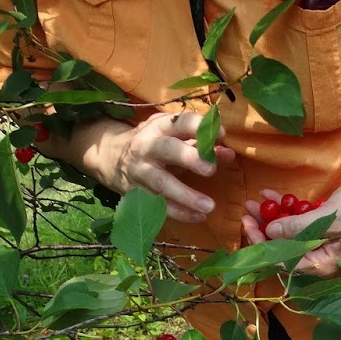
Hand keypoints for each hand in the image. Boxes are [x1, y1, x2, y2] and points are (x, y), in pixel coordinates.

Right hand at [91, 112, 236, 224]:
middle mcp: (148, 147)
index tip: (221, 135)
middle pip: (167, 150)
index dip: (200, 127)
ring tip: (210, 206)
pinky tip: (198, 217)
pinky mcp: (136, 192)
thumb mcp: (173, 136)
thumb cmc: (153, 144)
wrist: (112, 156)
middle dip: (189, 158)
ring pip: (162, 183)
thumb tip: (228, 153)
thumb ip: (201, 144)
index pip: (180, 123)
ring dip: (186, 195)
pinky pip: (158, 205)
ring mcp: (141, 171)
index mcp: (160, 127)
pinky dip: (179, 213)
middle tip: (210, 169)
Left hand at [240, 172, 340, 277]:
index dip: (263, 246)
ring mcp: (315, 240)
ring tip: (252, 202)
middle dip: (262, 231)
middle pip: (281, 248)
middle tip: (246, 213)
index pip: (285, 262)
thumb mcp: (327, 219)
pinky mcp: (316, 225)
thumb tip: (269, 232)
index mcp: (321, 263)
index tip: (249, 227)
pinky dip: (281, 208)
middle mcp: (316, 256)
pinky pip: (293, 220)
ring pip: (284, 233)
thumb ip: (298, 228)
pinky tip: (269, 195)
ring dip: (268, 217)